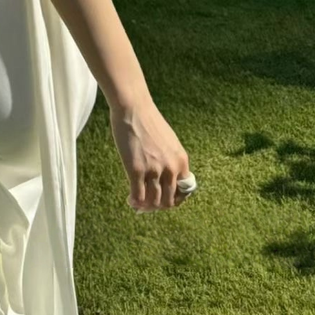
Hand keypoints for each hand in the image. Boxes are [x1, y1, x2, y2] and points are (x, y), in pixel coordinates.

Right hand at [108, 95, 191, 212]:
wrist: (133, 107)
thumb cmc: (148, 122)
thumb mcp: (169, 143)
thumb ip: (171, 161)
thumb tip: (165, 180)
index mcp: (181, 161)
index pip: (184, 193)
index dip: (173, 200)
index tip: (163, 200)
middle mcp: (170, 168)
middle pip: (168, 201)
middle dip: (158, 206)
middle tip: (148, 204)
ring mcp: (153, 170)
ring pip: (153, 202)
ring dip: (146, 206)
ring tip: (138, 203)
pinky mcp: (136, 170)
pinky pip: (138, 196)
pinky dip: (135, 202)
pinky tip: (130, 199)